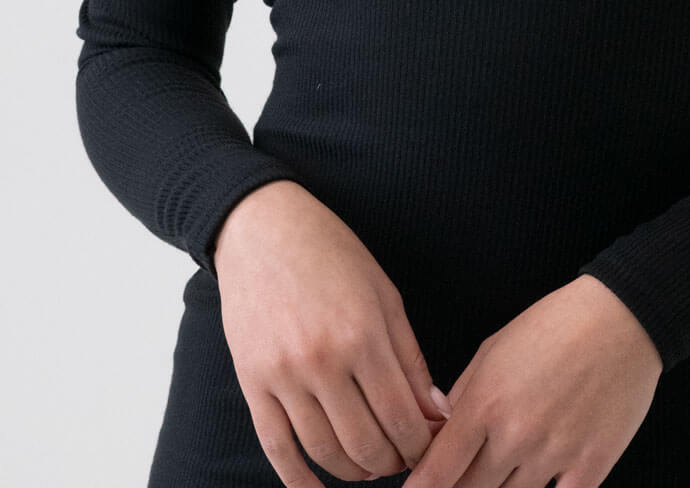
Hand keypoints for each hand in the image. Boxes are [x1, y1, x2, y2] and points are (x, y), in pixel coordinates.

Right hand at [213, 181, 449, 483]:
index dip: (422, 445)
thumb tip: (436, 416)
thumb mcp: (384, 295)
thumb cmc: (331, 254)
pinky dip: (300, 481)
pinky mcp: (253, 383)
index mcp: (364, 334)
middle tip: (403, 458)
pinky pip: (277, 449)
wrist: (262, 228)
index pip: (403, 417)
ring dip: (355, 472)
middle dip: (393, 462)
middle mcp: (323, 360)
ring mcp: (283, 375)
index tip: (430, 448)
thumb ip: (410, 358)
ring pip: (326, 454)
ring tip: (370, 465)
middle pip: (367, 445)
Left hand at [404, 274, 662, 487]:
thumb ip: (464, 395)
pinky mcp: (591, 467)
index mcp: (485, 403)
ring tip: (498, 481)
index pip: (438, 472)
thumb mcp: (495, 349)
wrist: (620, 319)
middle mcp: (514, 435)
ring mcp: (553, 455)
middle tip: (462, 482)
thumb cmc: (554, 326)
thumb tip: (442, 435)